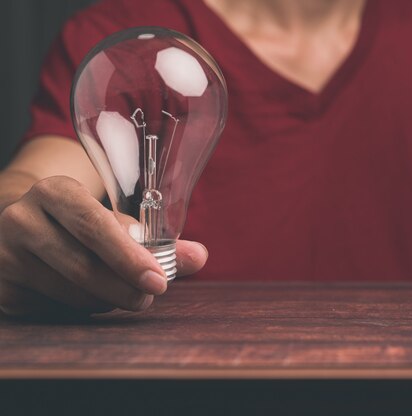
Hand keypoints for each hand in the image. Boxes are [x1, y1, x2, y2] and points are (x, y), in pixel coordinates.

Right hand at [0, 176, 207, 317]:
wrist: (23, 229)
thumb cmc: (79, 225)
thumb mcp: (112, 221)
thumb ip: (155, 241)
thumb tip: (198, 257)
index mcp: (56, 192)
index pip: (94, 226)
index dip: (129, 257)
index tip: (159, 280)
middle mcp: (23, 219)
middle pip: (83, 266)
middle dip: (125, 287)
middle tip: (149, 296)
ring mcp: (6, 256)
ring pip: (72, 293)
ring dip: (107, 299)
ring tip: (120, 291)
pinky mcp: (3, 289)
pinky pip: (55, 310)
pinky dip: (82, 309)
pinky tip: (88, 296)